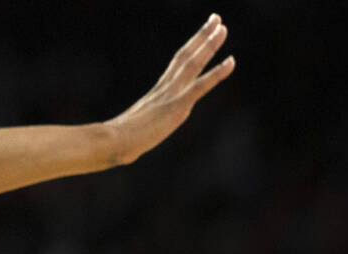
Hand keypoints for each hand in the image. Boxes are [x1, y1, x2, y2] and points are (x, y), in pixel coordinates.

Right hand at [104, 13, 234, 164]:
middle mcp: (167, 86)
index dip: (191, 47)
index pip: (178, 62)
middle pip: (187, 55)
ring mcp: (173, 94)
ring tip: (222, 28)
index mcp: (159, 90)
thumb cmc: (121, 139)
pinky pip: (202, 85)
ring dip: (210, 45)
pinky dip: (218, 72)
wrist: (116, 140)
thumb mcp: (139, 128)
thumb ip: (146, 125)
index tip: (203, 33)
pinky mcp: (179, 105)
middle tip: (217, 19)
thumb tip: (139, 135)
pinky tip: (231, 61)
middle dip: (202, 36)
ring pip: (194, 62)